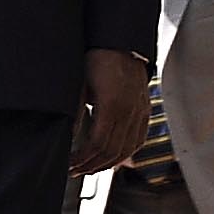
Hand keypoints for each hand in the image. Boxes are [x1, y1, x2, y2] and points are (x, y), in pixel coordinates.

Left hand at [71, 49, 151, 174]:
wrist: (120, 42)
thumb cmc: (95, 59)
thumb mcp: (78, 83)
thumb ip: (74, 110)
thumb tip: (68, 137)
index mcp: (112, 104)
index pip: (98, 143)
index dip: (82, 159)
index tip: (68, 164)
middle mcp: (130, 110)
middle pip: (113, 151)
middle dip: (92, 165)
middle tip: (74, 171)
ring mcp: (140, 110)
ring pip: (127, 149)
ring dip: (107, 164)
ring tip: (88, 168)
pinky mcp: (145, 109)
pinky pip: (139, 139)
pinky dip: (125, 153)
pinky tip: (112, 159)